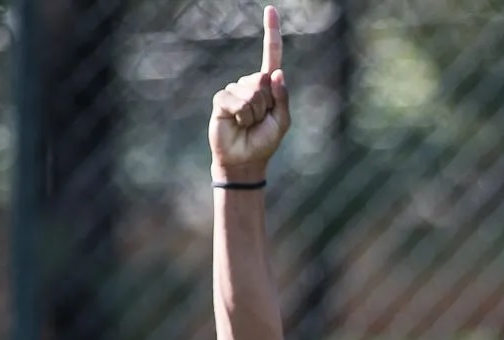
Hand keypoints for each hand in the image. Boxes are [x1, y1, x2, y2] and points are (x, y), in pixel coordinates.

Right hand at [208, 6, 290, 182]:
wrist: (245, 161)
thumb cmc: (264, 142)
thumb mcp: (282, 122)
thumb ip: (282, 98)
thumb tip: (276, 73)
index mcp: (268, 86)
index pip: (271, 55)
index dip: (271, 33)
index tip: (271, 9)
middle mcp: (251, 83)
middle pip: (263, 81)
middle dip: (267, 105)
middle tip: (260, 121)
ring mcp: (235, 90)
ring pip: (252, 93)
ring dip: (255, 114)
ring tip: (249, 124)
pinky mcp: (221, 99)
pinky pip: (237, 101)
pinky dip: (242, 116)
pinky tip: (237, 123)